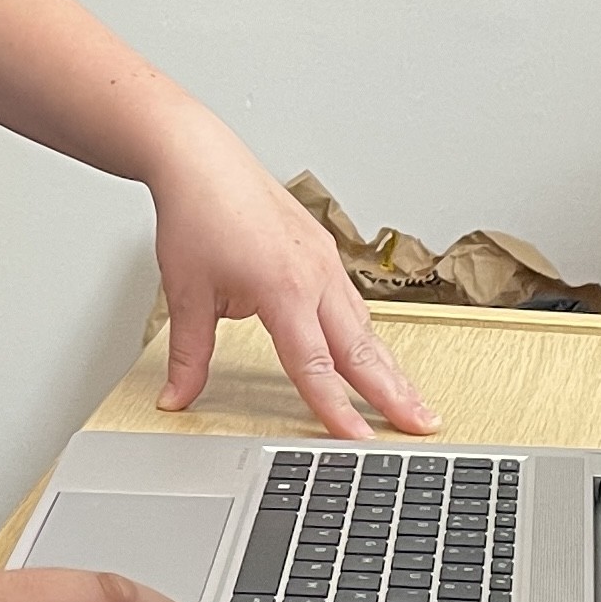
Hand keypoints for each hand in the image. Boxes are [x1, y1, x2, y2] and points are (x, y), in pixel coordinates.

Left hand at [144, 116, 439, 438]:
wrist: (200, 159)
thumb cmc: (196, 215)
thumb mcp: (185, 294)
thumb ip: (188, 355)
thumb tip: (176, 397)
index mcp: (283, 289)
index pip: (314, 366)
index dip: (337, 410)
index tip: (358, 442)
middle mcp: (314, 275)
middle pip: (360, 348)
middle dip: (394, 392)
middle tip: (423, 425)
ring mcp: (323, 260)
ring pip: (362, 324)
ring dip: (386, 365)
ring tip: (409, 400)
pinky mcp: (321, 251)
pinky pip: (351, 301)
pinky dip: (366, 333)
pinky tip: (371, 353)